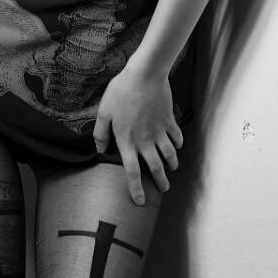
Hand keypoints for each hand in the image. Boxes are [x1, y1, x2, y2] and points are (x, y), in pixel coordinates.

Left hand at [93, 66, 183, 204]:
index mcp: (127, 141)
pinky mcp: (169, 120)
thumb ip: (100, 133)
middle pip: (156, 168)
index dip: (136, 189)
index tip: (141, 201)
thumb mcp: (104, 111)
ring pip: (170, 155)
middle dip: (161, 181)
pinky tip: (177, 146)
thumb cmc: (121, 91)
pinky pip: (177, 137)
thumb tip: (99, 148)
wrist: (144, 75)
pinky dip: (178, 144)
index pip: (132, 171)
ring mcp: (160, 131)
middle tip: (164, 189)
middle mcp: (145, 141)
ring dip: (172, 165)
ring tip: (172, 169)